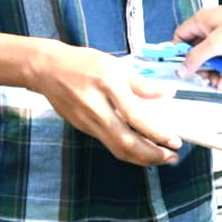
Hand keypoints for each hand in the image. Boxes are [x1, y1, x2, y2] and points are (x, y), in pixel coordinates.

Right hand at [32, 43, 182, 166]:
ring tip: (161, 158)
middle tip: (171, 157)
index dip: (157, 132)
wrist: (47, 69)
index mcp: (108, 86)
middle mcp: (97, 108)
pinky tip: (141, 150)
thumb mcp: (115, 65)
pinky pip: (108, 144)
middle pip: (125, 141)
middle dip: (151, 154)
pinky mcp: (83, 128)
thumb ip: (141, 83)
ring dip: (140, 158)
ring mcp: (87, 122)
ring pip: (116, 148)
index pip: (136, 116)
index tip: (175, 140)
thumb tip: (167, 93)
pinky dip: (127, 151)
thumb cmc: (83, 63)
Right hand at [174, 2, 221, 76]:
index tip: (181, 67)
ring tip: (218, 82)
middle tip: (203, 77)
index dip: (179, 51)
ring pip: (211, 59)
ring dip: (213, 72)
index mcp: (202, 20)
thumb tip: (181, 69)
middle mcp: (211, 29)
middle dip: (200, 67)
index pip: (181, 36)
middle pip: (196, 51)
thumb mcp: (216, 43)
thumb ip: (196, 57)